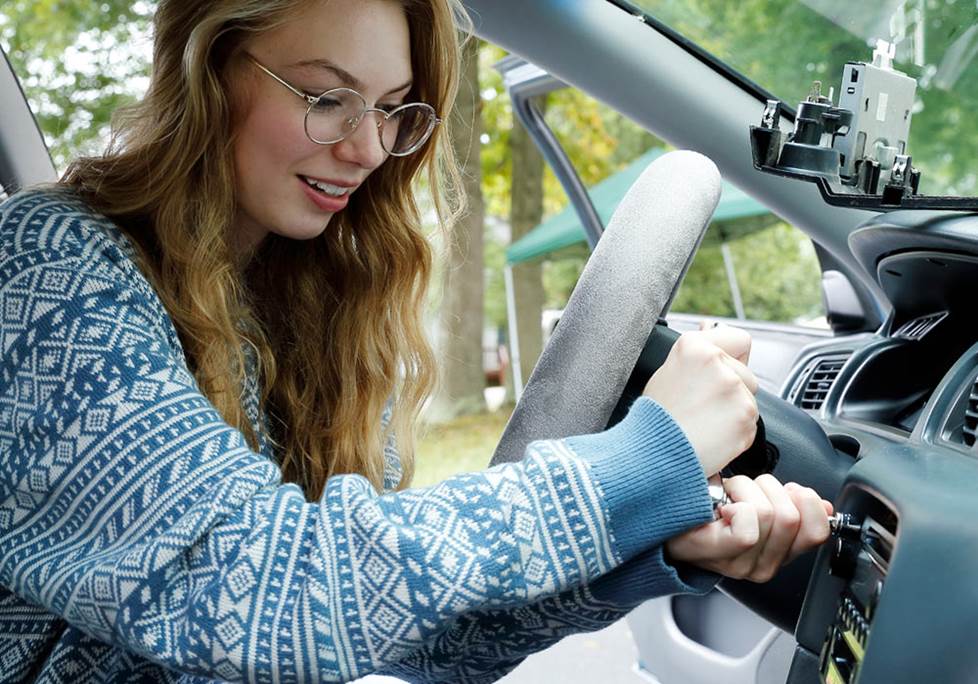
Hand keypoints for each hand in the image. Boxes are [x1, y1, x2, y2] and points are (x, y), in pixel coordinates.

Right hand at [642, 325, 757, 475]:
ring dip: (734, 412)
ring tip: (704, 422)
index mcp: (694, 347)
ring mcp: (733, 387)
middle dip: (732, 390)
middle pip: (746, 373)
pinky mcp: (745, 413)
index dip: (732, 358)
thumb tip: (709, 327)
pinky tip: (712, 435)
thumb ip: (696, 352)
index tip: (720, 372)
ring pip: (749, 399)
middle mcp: (716, 361)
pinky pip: (751, 423)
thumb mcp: (668, 372)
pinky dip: (736, 433)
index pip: (739, 339)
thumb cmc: (655, 417)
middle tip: (702, 407)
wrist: (653, 454)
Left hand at [665, 475, 833, 581]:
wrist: (664, 524)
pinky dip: (735, 504)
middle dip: (768, 488)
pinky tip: (719, 507)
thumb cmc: (707, 512)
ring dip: (745, 490)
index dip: (807, 502)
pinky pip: (749, 525)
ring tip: (727, 497)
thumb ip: (793, 509)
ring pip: (770, 514)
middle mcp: (764, 565)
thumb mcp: (758, 505)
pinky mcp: (722, 554)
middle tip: (743, 492)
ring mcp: (742, 564)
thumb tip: (822, 506)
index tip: (787, 490)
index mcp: (779, 554)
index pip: (818, 531)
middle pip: (792, 516)